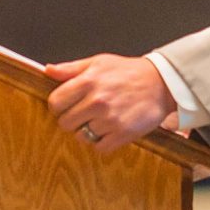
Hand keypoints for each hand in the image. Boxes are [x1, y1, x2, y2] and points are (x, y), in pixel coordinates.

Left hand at [44, 55, 176, 152]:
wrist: (161, 84)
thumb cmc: (128, 72)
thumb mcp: (99, 62)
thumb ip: (71, 68)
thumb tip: (48, 70)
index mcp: (88, 81)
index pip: (55, 103)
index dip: (58, 106)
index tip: (66, 106)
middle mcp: (97, 101)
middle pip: (65, 123)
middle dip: (72, 119)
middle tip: (84, 113)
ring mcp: (110, 119)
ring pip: (81, 137)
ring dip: (87, 131)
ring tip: (100, 120)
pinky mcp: (122, 134)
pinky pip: (99, 147)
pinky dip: (101, 142)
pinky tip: (108, 130)